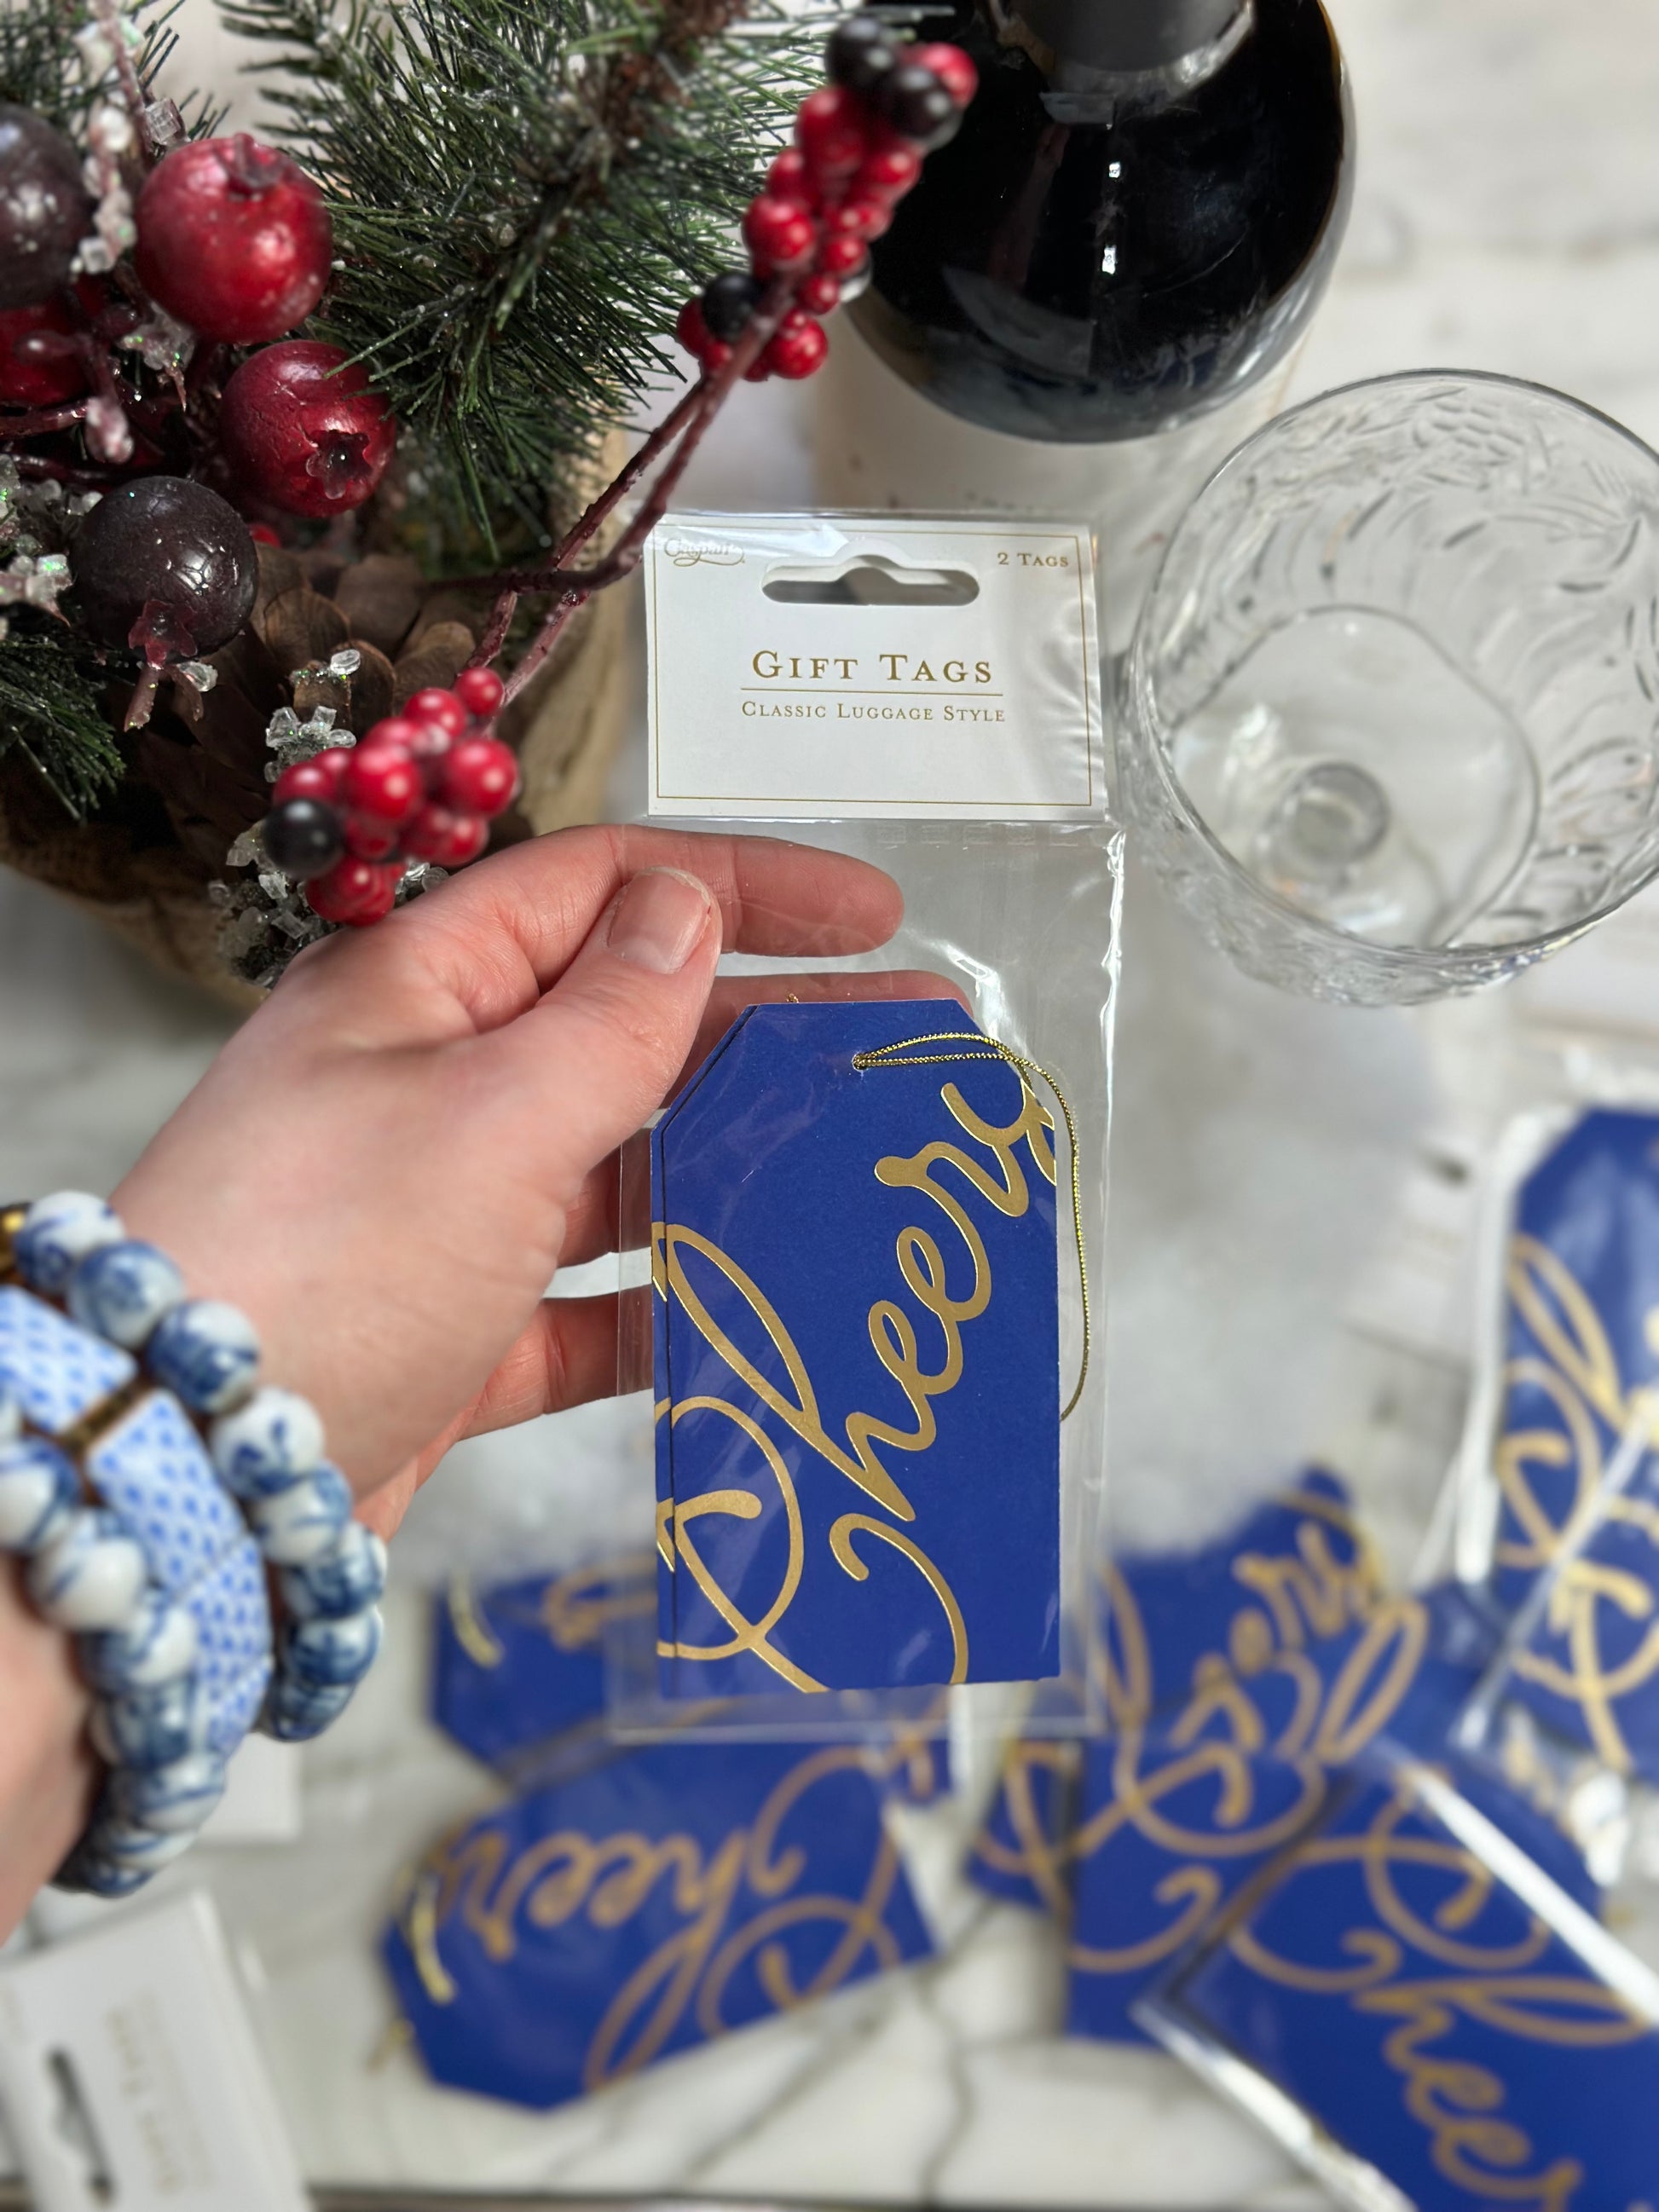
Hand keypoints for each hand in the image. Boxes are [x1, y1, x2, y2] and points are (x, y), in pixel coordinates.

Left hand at [112, 825, 926, 1534]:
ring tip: (868, 1172)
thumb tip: (685, 908)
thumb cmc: (327, 1256)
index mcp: (421, 990)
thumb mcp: (489, 1114)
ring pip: (620, 1169)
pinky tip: (762, 1310)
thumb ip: (612, 1018)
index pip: (602, 892)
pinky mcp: (454, 1338)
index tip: (872, 914)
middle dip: (773, 1032)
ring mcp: (442, 1216)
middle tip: (908, 1045)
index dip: (742, 889)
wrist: (187, 1473)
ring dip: (738, 1167)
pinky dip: (669, 1307)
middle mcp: (430, 1087)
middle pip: (630, 1030)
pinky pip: (588, 1306)